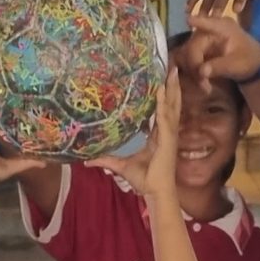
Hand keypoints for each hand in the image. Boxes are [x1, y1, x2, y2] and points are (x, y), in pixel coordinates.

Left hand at [91, 69, 182, 202]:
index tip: (162, 80)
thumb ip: (105, 160)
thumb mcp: (120, 166)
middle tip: (172, 68)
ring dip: (171, 89)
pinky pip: (164, 118)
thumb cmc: (144, 180)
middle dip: (172, 87)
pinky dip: (163, 104)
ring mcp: (169, 135)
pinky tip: (161, 90)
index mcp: (159, 136)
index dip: (164, 96)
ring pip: (172, 107)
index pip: (162, 111)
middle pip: (171, 104)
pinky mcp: (167, 139)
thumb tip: (87, 160)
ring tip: (172, 72)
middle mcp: (166, 132)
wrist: (156, 192)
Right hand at [178, 11, 259, 86]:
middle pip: (193, 45)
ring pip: (188, 54)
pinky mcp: (200, 49)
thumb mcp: (237, 64)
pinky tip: (202, 82)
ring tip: (204, 86)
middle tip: (203, 84)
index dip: (198, 22)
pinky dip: (194, 71)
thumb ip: (220, 66)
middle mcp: (209, 30)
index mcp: (222, 27)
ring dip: (193, 71)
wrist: (253, 64)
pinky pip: (190, 59)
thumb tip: (201, 72)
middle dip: (194, 65)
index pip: (208, 23)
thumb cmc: (248, 59)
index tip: (189, 20)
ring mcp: (203, 39)